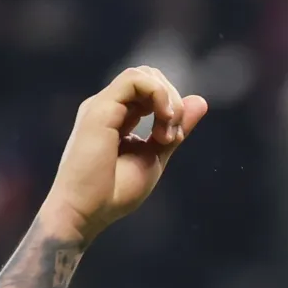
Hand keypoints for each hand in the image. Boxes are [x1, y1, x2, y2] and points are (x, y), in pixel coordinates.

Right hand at [38, 66, 208, 243]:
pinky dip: (158, 94)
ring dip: (168, 99)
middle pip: (150, 77)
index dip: (172, 107)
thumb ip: (176, 129)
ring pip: (144, 74)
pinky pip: (134, 79)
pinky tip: (162, 122)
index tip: (173, 139)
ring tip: (166, 134)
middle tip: (172, 136)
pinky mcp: (100, 108)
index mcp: (119, 117)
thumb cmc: (114, 193)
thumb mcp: (155, 157)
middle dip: (172, 100)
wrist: (86, 212)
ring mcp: (103, 105)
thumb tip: (201, 101)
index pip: (151, 91)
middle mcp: (109, 107)